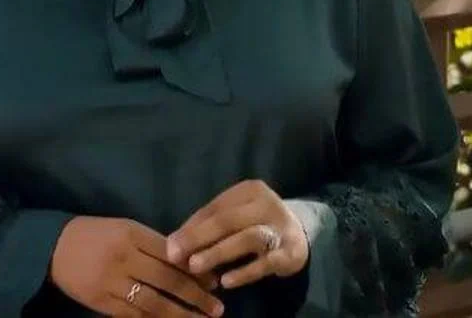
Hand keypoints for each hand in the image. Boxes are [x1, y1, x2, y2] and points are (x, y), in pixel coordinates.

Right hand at [49, 215, 224, 316]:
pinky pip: (134, 316)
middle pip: (167, 280)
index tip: (215, 281)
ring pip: (153, 303)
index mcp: (131, 234)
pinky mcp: (100, 303)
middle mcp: (123, 257)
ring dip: (181, 315)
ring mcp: (111, 282)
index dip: (195, 270)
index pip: (171, 254)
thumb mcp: (123, 229)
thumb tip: (188, 264)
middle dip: (196, 296)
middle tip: (218, 308)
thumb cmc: (95, 235)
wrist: (52, 247)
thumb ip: (152, 244)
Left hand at [166, 179, 309, 289]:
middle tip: (175, 255)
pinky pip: (265, 262)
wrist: (302, 233)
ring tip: (195, 266)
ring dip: (218, 252)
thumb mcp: (235, 216)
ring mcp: (280, 227)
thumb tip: (173, 244)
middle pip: (227, 220)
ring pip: (246, 238)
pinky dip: (244, 272)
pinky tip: (226, 281)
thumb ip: (206, 225)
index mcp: (249, 190)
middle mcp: (266, 204)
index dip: (190, 227)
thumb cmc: (257, 222)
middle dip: (198, 238)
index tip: (170, 245)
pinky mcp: (290, 252)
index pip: (214, 208)